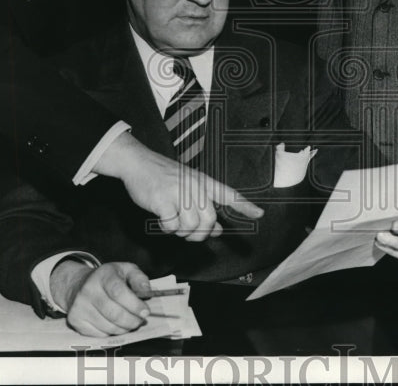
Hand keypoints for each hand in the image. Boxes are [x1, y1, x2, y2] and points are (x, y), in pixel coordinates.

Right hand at [51, 260, 151, 336]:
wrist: (79, 285)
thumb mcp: (126, 270)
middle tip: (140, 321)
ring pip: (108, 327)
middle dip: (132, 321)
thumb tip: (147, 293)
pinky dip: (112, 332)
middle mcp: (88, 290)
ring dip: (124, 328)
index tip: (145, 312)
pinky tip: (116, 324)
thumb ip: (139, 279)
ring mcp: (79, 306)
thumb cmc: (108, 278)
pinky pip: (99, 334)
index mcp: (103, 275)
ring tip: (130, 322)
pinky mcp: (75, 320)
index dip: (134, 305)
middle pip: (114, 313)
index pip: (118, 292)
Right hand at [93, 131, 263, 241]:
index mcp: (204, 182)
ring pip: (191, 226)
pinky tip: (162, 221)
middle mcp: (195, 186)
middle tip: (189, 234)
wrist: (138, 162)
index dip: (244, 206)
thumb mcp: (188, 187)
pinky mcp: (162, 199)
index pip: (228, 194)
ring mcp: (179, 191)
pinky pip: (172, 226)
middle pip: (209, 220)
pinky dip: (167, 229)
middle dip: (200, 234)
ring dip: (181, 233)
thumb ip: (204, 207)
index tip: (259, 214)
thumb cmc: (164, 177)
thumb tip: (218, 230)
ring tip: (173, 224)